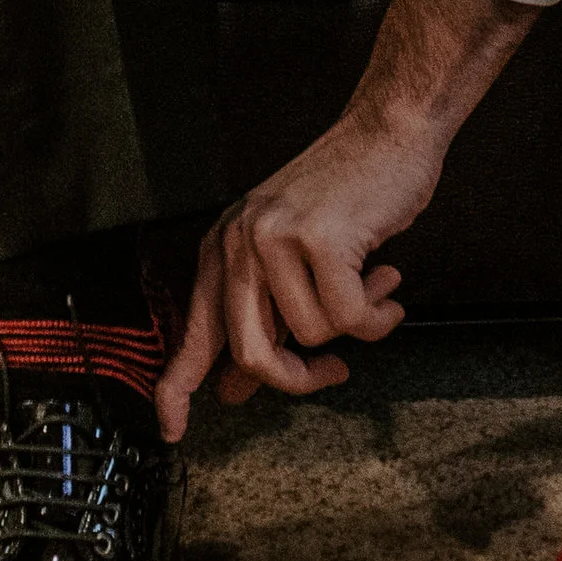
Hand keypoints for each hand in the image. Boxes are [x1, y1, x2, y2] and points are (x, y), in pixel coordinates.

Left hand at [157, 107, 433, 437]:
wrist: (388, 131)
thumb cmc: (346, 193)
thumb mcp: (288, 256)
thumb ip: (263, 317)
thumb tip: (234, 386)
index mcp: (224, 249)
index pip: (195, 333)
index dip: (178, 388)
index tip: (173, 429)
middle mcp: (239, 242)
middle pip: (253, 352)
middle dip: (298, 379)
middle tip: (331, 373)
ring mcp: (276, 238)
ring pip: (313, 336)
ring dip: (355, 324)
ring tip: (370, 288)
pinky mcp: (320, 239)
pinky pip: (351, 318)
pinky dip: (378, 316)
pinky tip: (386, 285)